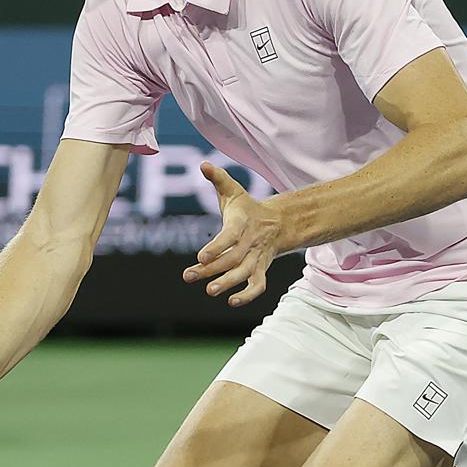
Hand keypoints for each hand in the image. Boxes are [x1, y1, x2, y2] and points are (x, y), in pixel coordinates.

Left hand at [182, 162, 283, 307]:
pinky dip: (248, 296)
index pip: (229, 236)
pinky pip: (258, 285)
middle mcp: (249, 243)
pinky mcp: (260, 270)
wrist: (277, 223)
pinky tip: (231, 302)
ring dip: (227, 284)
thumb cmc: (246, 209)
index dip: (216, 247)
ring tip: (209, 291)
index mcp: (241, 224)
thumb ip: (218, 179)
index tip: (201, 257)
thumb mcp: (233, 191)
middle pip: (232, 259)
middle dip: (211, 269)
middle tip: (189, 276)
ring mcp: (256, 258)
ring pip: (244, 274)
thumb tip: (203, 164)